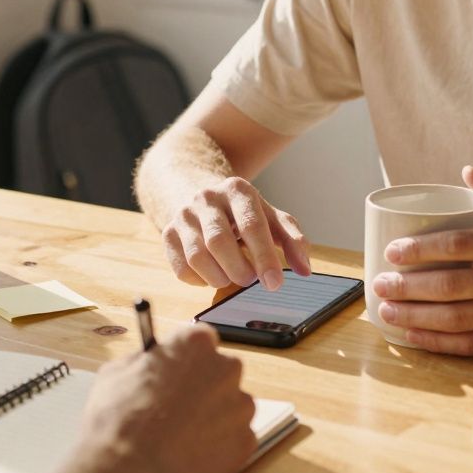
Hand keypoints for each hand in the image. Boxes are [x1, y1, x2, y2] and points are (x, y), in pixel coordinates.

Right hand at [56, 325, 255, 472]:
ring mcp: (239, 405)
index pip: (200, 339)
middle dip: (202, 386)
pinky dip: (219, 444)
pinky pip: (235, 436)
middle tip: (177, 406)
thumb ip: (143, 362)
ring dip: (212, 415)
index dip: (186, 358)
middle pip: (220, 371)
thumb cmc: (120, 425)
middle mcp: (225, 368)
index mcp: (194, 344)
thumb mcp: (115, 374)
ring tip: (181, 434)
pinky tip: (192, 451)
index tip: (179, 369)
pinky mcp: (246, 439)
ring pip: (230, 405)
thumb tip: (147, 362)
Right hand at [163, 176, 310, 290]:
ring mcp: (184, 215)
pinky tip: (213, 273)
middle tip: (251, 281)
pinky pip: (181, 268)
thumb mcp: (271, 218)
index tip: (275, 283)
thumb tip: (305, 269)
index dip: (264, 257)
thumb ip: (292, 240)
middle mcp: (206, 198)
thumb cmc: (244, 213)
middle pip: (219, 242)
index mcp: (237, 189)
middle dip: (239, 269)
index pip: (251, 225)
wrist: (203, 198)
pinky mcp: (167, 234)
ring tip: (233, 278)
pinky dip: (200, 280)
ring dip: (219, 277)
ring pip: (197, 257)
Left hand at [372, 166, 472, 355]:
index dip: (421, 250)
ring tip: (387, 310)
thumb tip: (466, 171)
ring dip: (416, 317)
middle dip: (408, 286)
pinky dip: (438, 343)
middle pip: (452, 285)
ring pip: (458, 319)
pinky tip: (413, 335)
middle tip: (379, 283)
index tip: (392, 251)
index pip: (460, 245)